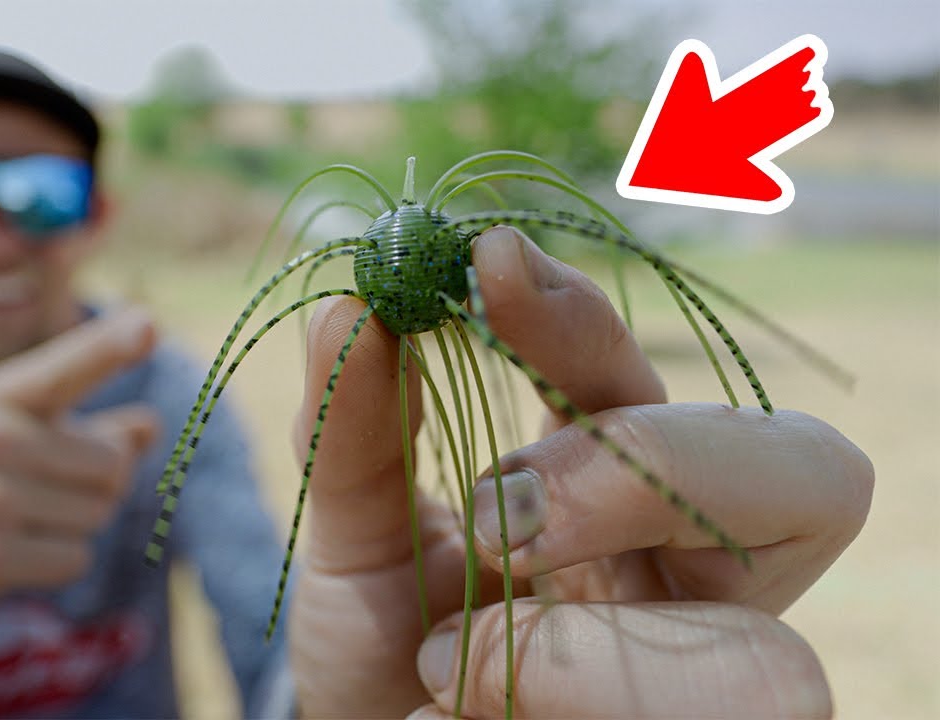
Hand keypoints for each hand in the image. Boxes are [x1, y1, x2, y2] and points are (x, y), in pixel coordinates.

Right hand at [0, 309, 159, 637]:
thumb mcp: (8, 428)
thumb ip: (84, 424)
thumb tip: (152, 426)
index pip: (65, 367)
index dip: (109, 347)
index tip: (149, 326)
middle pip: (113, 466)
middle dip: (99, 482)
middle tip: (43, 486)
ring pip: (98, 514)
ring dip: (75, 523)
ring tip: (17, 516)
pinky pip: (75, 558)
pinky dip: (56, 561)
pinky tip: (8, 550)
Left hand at [287, 227, 871, 718]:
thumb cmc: (382, 637)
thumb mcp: (357, 533)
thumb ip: (356, 430)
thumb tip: (351, 305)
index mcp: (623, 484)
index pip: (646, 374)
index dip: (590, 321)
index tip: (489, 264)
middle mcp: (689, 562)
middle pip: (799, 478)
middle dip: (643, 472)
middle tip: (503, 514)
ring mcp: (706, 666)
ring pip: (766, 664)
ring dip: (574, 659)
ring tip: (445, 668)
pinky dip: (541, 718)